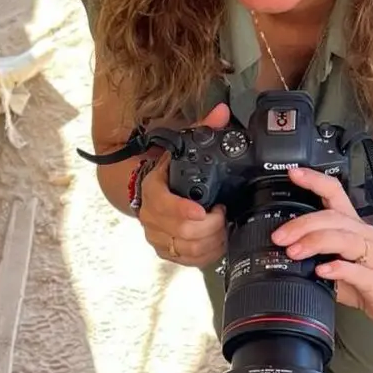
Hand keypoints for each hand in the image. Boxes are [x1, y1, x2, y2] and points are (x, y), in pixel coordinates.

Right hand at [138, 102, 228, 267]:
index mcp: (153, 191)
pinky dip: (208, 253)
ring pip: (188, 249)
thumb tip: (221, 112)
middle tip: (223, 213)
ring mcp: (158, 237)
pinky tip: (217, 240)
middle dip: (210, 226)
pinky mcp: (167, 252)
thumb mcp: (181, 147)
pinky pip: (189, 260)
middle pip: (182, 232)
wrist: (149, 191)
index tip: (204, 210)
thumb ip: (202, 128)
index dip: (185, 211)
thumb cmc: (169, 171)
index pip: (165, 205)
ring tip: (223, 226)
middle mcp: (151, 217)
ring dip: (211, 240)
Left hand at [272, 166, 372, 324]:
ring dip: (317, 242)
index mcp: (353, 226)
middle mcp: (365, 235)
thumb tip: (283, 252)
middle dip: (303, 224)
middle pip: (334, 218)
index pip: (336, 194)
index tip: (294, 174)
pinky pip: (358, 271)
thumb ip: (315, 255)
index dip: (315, 181)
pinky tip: (322, 271)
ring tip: (294, 251)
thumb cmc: (370, 278)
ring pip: (345, 239)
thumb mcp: (339, 261)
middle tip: (280, 237)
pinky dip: (338, 269)